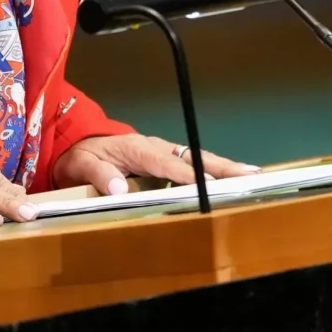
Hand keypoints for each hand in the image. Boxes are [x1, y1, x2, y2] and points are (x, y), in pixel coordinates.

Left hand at [55, 134, 260, 196]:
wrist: (78, 142)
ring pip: (199, 158)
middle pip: (193, 156)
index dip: (186, 175)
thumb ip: (98, 175)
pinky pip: (194, 163)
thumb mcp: (81, 164)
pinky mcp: (166, 160)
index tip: (206, 184)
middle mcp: (156, 147)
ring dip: (225, 167)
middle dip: (222, 166)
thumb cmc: (81, 155)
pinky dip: (215, 170)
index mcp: (137, 148)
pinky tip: (233, 179)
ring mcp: (164, 152)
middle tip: (249, 174)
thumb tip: (118, 189)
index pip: (166, 164)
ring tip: (252, 176)